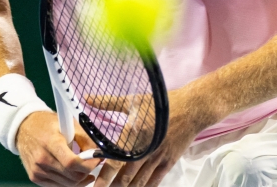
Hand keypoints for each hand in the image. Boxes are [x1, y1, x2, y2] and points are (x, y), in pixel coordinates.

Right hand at [17, 110, 101, 186]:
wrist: (23, 128)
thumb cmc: (47, 124)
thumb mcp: (68, 123)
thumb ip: (85, 138)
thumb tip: (99, 152)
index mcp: (50, 142)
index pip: (72, 163)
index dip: (88, 164)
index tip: (98, 159)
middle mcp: (42, 159)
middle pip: (72, 176)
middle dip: (87, 171)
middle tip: (92, 163)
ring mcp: (37, 170)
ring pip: (67, 184)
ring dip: (79, 178)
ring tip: (84, 167)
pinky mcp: (35, 177)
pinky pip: (58, 186)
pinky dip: (68, 181)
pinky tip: (73, 172)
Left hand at [93, 88, 211, 186]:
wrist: (190, 109)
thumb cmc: (160, 105)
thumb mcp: (133, 100)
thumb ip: (108, 102)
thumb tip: (87, 98)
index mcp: (133, 136)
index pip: (115, 161)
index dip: (104, 177)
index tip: (95, 185)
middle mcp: (144, 151)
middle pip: (125, 177)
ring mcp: (157, 158)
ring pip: (139, 182)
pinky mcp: (168, 162)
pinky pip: (154, 181)